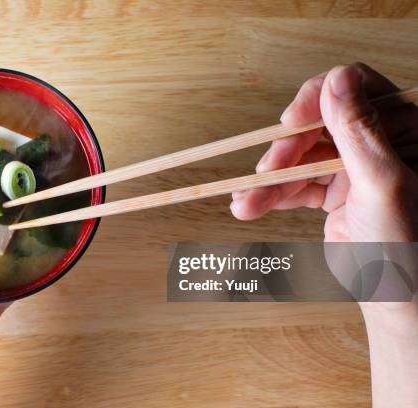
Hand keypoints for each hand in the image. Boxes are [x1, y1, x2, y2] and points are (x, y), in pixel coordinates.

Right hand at [230, 63, 417, 241]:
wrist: (395, 299)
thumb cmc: (406, 247)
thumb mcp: (383, 185)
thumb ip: (360, 131)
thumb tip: (337, 78)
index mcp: (407, 128)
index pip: (355, 87)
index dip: (316, 100)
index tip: (289, 124)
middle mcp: (379, 141)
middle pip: (316, 123)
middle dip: (285, 150)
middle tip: (265, 172)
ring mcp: (352, 166)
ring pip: (299, 155)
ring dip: (269, 180)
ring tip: (246, 202)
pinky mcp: (332, 190)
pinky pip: (294, 182)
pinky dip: (271, 195)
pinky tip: (249, 206)